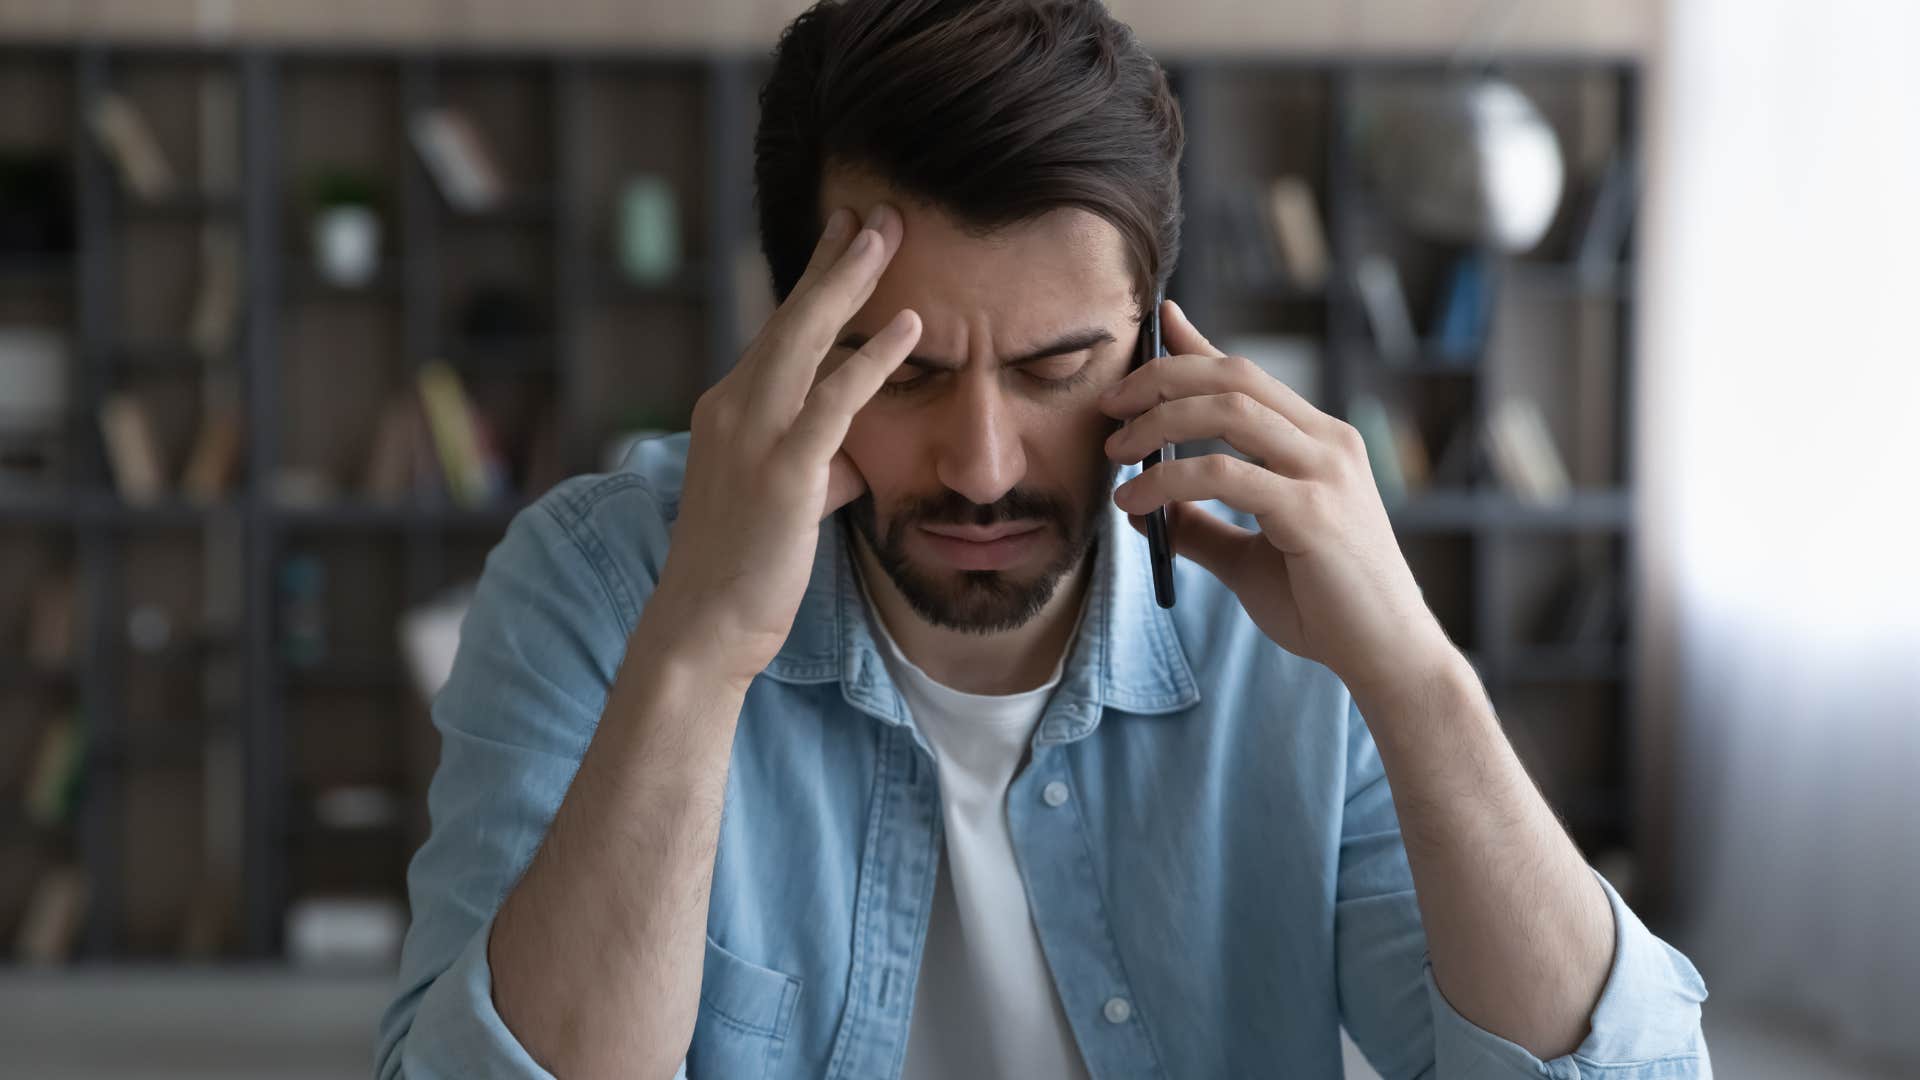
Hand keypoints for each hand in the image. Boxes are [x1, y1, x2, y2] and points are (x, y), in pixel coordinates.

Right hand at [644, 204, 920, 690]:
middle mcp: (733, 408)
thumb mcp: (786, 503)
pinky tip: (911, 327)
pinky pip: (833, 400)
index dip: (815, 281)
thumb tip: (855, 456)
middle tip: (874, 210)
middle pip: (790, 315)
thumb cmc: (744, 570)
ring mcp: (753, 436)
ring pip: (804, 338)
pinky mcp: (783, 471)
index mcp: (730, 410)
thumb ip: (818, 466)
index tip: (845, 236)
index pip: (778, 330)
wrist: (702, 627)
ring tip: (889, 234)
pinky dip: (873, 358)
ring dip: (849, 282)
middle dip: (834, 259)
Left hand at [1100, 298, 1457, 702]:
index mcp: (1319, 442)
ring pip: (1229, 411)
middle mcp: (1327, 443)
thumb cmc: (1325, 605)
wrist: (1385, 655)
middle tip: (1110, 405)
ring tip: (1116, 452)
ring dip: (1159, 421)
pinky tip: (1136, 502)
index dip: (1196, 344)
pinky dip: (1169, 480)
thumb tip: (1144, 507)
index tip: (1154, 326)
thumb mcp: (1250, 557)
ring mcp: (1325, 473)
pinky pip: (1225, 475)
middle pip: (1233, 376)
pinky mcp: (1313, 512)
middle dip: (1162, 377)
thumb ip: (1202, 525)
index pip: (1247, 375)